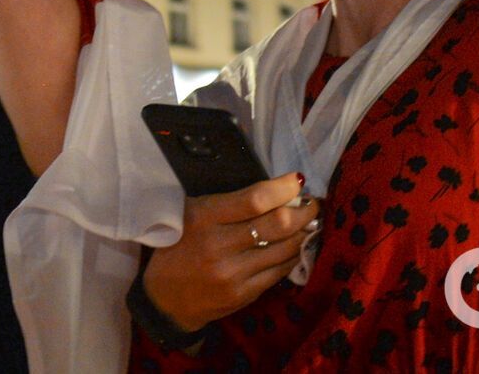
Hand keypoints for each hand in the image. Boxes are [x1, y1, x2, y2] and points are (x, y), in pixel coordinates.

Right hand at [141, 175, 319, 331]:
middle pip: (277, 224)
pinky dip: (294, 255)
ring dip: (304, 232)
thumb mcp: (193, 213)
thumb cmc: (179, 245)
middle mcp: (219, 246)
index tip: (297, 180)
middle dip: (303, 210)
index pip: (254, 199)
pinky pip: (280, 271)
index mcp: (204, 217)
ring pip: (285, 248)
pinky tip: (298, 245)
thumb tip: (275, 190)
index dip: (283, 188)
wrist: (165, 298)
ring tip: (310, 221)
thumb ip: (228, 203)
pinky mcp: (243, 295)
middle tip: (312, 203)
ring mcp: (233, 274)